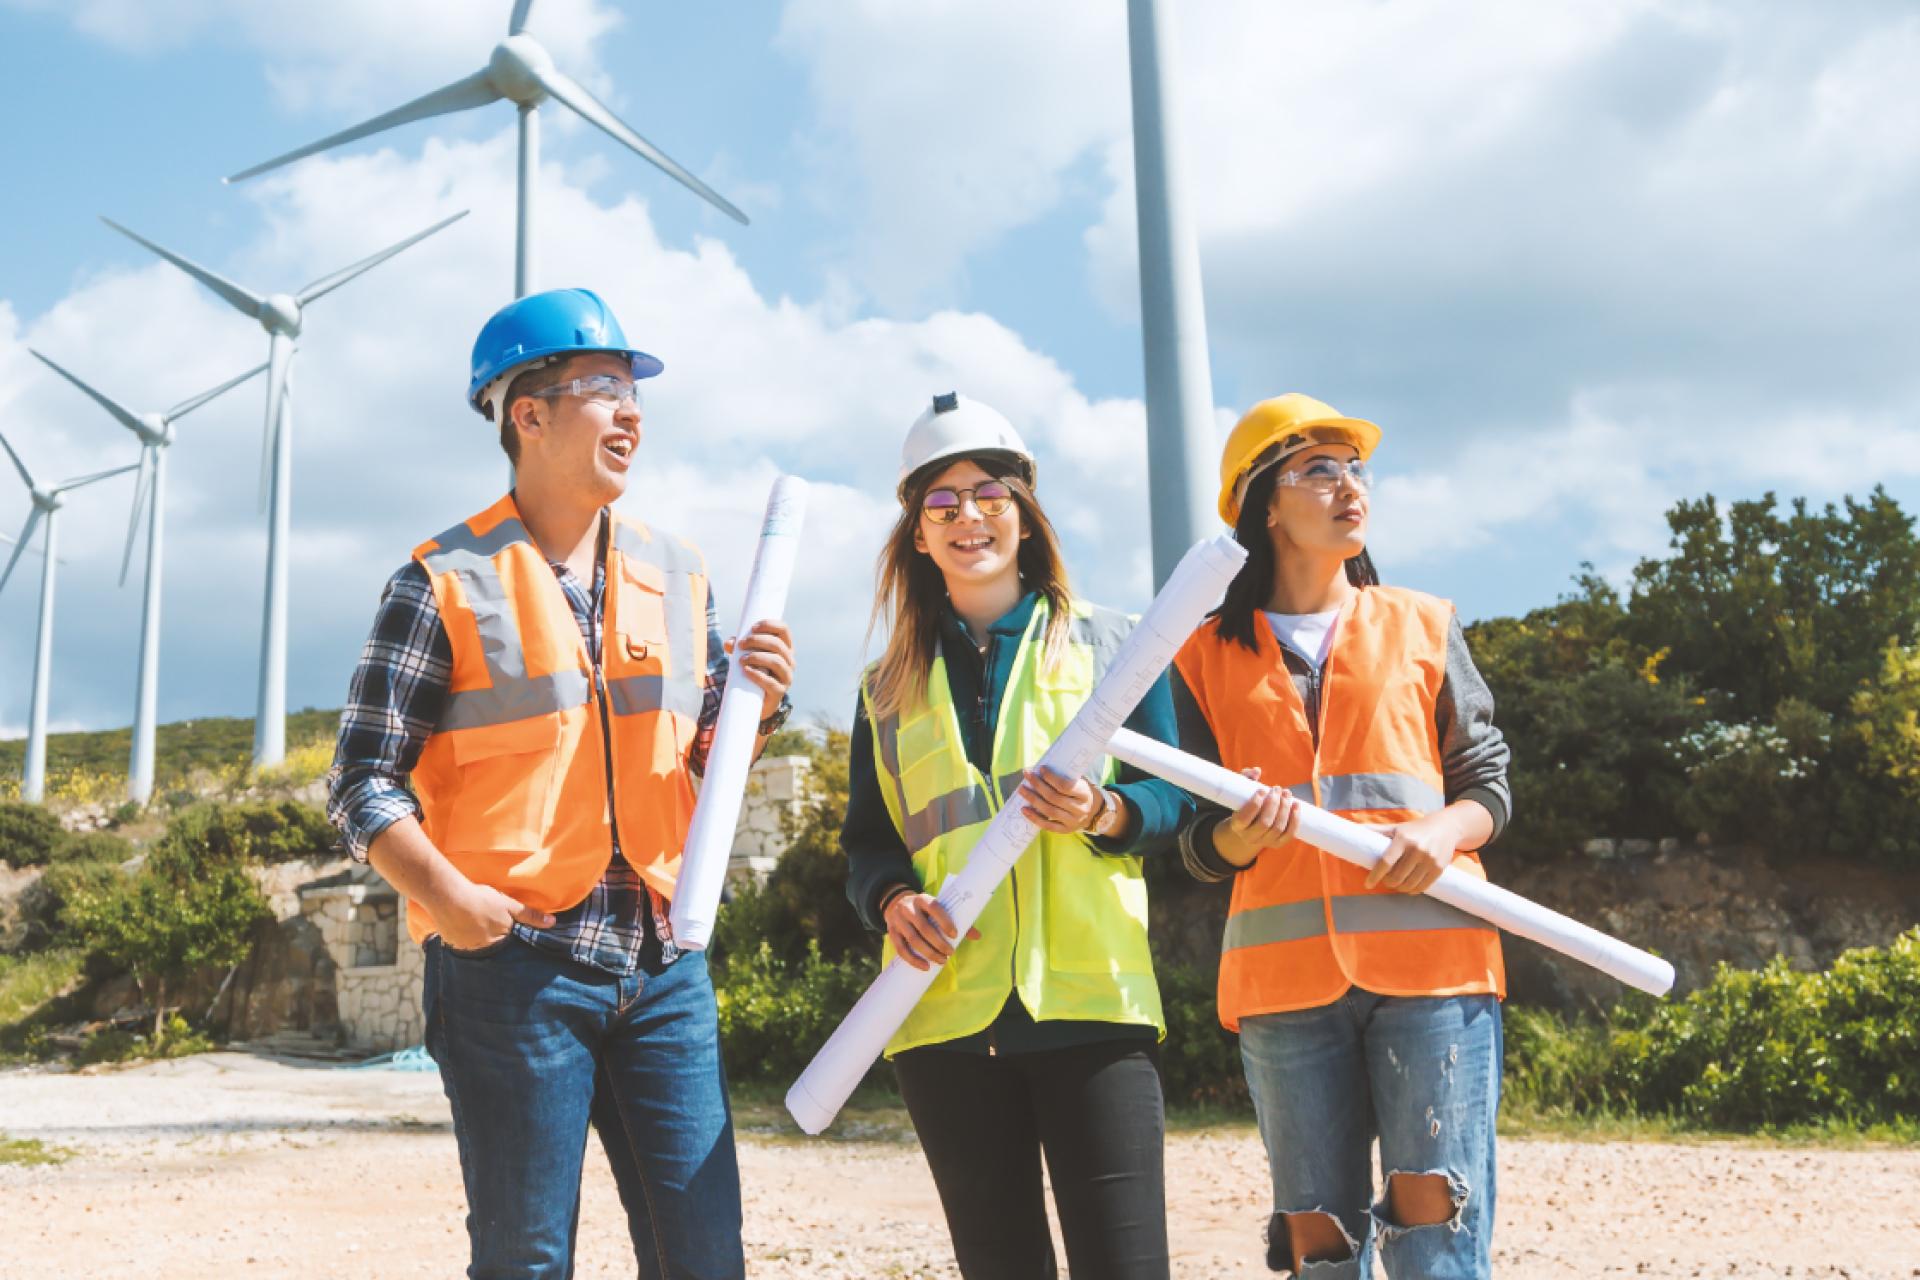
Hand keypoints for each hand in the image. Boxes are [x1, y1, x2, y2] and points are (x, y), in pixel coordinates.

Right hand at [435, 883, 555, 951]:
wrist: (449, 897)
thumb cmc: (482, 900)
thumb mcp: (510, 905)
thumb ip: (530, 915)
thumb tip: (552, 923)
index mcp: (499, 942)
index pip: (507, 945)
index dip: (506, 936)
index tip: (503, 927)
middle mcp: (482, 950)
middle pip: (491, 946)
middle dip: (490, 937)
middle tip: (485, 921)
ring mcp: (465, 948)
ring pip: (474, 944)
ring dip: (474, 936)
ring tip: (472, 921)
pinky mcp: (450, 943)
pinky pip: (459, 942)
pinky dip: (461, 935)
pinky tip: (460, 923)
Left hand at [725, 620, 793, 718]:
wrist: (757, 702)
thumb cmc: (754, 673)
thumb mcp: (748, 657)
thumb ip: (739, 648)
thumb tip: (729, 643)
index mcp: (785, 648)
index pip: (783, 630)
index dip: (769, 625)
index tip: (753, 627)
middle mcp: (789, 661)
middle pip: (778, 644)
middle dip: (757, 641)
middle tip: (741, 644)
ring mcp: (787, 677)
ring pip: (776, 661)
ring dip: (757, 657)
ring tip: (741, 660)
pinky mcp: (780, 692)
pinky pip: (771, 682)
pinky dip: (757, 675)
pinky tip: (746, 671)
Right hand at [883, 891, 979, 970]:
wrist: (897, 903)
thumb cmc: (924, 910)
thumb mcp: (937, 909)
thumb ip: (956, 920)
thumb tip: (977, 936)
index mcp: (923, 899)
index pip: (934, 908)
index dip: (945, 922)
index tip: (955, 935)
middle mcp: (908, 907)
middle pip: (924, 928)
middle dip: (939, 943)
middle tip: (950, 953)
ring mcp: (898, 920)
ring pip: (913, 939)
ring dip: (929, 953)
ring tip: (942, 961)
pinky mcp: (891, 932)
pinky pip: (901, 949)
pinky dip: (913, 960)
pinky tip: (925, 967)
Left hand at [1018, 766, 1106, 833]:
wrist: (1094, 811)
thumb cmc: (1080, 791)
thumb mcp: (1079, 781)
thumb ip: (1065, 776)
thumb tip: (1039, 769)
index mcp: (1084, 794)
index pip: (1065, 786)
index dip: (1051, 777)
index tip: (1041, 768)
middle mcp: (1080, 809)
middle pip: (1054, 798)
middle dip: (1038, 785)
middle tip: (1027, 775)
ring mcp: (1073, 821)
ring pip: (1049, 811)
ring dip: (1033, 800)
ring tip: (1021, 790)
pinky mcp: (1065, 830)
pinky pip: (1048, 825)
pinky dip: (1034, 818)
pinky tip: (1024, 809)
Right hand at [1213, 766, 1300, 867]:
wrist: (1250, 826)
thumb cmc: (1245, 803)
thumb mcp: (1242, 791)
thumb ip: (1246, 778)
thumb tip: (1257, 771)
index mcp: (1237, 825)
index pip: (1244, 818)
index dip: (1255, 804)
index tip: (1263, 790)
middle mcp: (1249, 837)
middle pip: (1264, 823)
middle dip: (1274, 804)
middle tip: (1278, 789)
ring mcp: (1264, 841)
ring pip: (1278, 828)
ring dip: (1285, 809)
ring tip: (1287, 793)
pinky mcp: (1277, 843)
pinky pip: (1288, 834)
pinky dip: (1295, 820)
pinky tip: (1296, 805)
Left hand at [1365, 812, 1460, 893]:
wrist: (1445, 827)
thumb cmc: (1415, 829)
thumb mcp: (1396, 827)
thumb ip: (1375, 830)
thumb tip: (1353, 830)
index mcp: (1403, 839)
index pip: (1386, 862)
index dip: (1375, 876)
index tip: (1368, 884)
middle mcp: (1416, 849)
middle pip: (1396, 877)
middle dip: (1387, 883)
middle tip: (1385, 881)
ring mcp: (1429, 859)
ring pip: (1409, 884)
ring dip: (1399, 888)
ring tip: (1397, 883)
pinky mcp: (1439, 868)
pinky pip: (1422, 887)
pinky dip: (1413, 890)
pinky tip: (1409, 887)